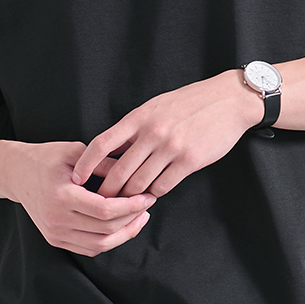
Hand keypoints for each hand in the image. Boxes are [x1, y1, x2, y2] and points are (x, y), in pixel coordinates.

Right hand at [6, 140, 156, 256]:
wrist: (16, 173)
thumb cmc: (46, 158)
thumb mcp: (74, 151)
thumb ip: (103, 163)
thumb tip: (133, 170)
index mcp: (61, 196)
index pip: (104, 210)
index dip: (131, 206)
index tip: (147, 197)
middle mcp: (57, 219)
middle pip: (106, 230)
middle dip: (132, 218)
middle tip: (147, 205)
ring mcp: (55, 233)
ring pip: (100, 245)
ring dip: (124, 233)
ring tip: (139, 217)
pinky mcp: (55, 239)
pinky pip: (89, 248)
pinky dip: (109, 240)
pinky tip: (122, 225)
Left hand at [71, 70, 260, 198]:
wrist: (228, 100)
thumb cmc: (189, 103)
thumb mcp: (156, 107)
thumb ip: (134, 127)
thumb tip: (111, 150)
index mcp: (139, 117)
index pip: (102, 143)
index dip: (85, 163)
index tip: (76, 178)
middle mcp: (152, 132)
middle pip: (118, 171)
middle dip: (106, 191)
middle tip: (100, 202)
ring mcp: (171, 147)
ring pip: (139, 183)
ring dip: (130, 196)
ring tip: (126, 203)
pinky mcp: (189, 161)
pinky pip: (163, 186)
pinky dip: (153, 194)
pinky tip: (151, 195)